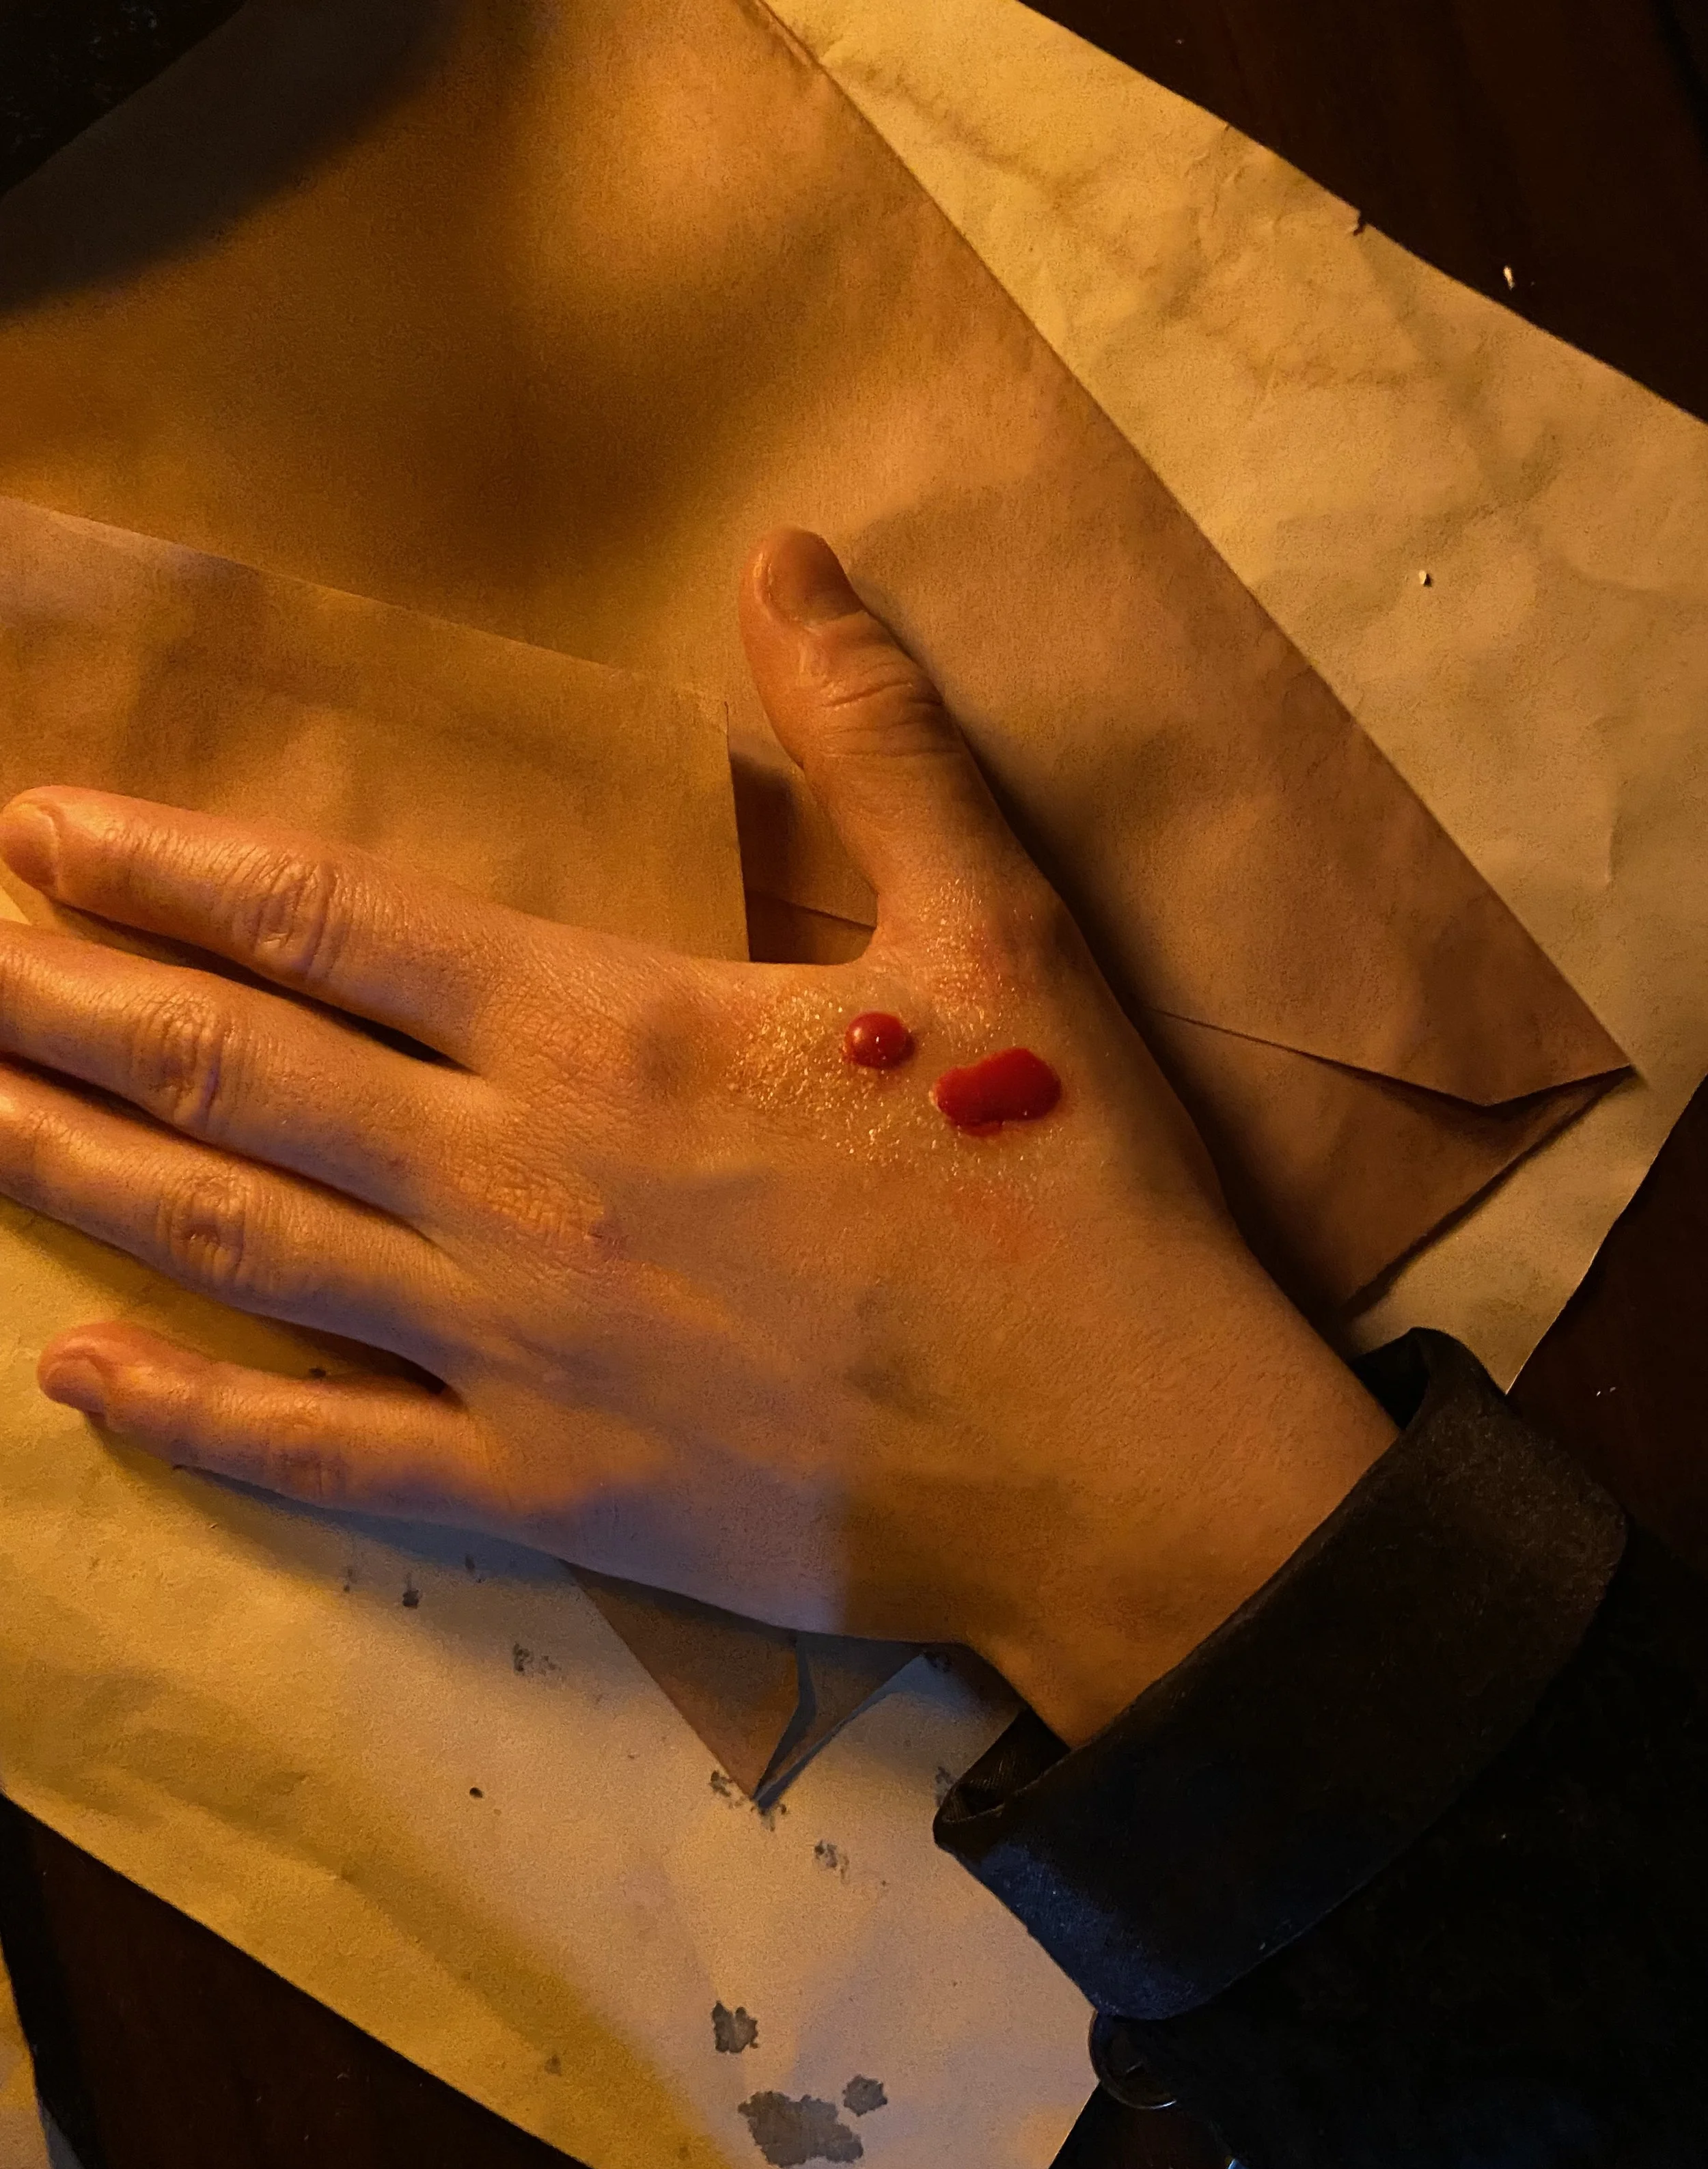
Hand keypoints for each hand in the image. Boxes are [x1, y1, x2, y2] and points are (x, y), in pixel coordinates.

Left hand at [0, 531, 1393, 1743]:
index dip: (166, 869)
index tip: (38, 835)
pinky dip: (189, 1422)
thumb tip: (790, 557)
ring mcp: (508, 1350)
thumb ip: (873, 736)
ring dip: (70, 1168)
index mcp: (607, 1030)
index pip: (329, 922)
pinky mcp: (544, 1494)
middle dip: (59, 1001)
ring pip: (234, 1244)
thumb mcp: (998, 923)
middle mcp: (514, 1179)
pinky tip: (75, 1379)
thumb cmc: (1062, 1181)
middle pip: (231, 1070)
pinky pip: (323, 1457)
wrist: (1120, 1457)